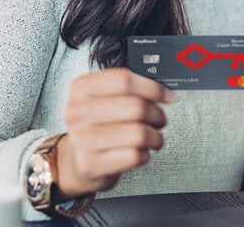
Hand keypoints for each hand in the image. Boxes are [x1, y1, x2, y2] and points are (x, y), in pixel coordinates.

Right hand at [55, 68, 175, 200]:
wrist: (77, 161)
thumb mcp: (103, 101)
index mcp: (81, 88)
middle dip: (157, 114)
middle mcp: (78, 112)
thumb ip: (128, 91)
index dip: (152, 88)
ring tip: (154, 138)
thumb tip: (162, 91)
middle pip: (135, 106)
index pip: (123, 80)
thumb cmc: (97, 128)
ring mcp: (82, 139)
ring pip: (138, 133)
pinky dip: (145, 155)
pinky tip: (139, 153)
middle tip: (160, 120)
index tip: (166, 96)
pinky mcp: (90, 164)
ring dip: (155, 137)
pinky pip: (134, 156)